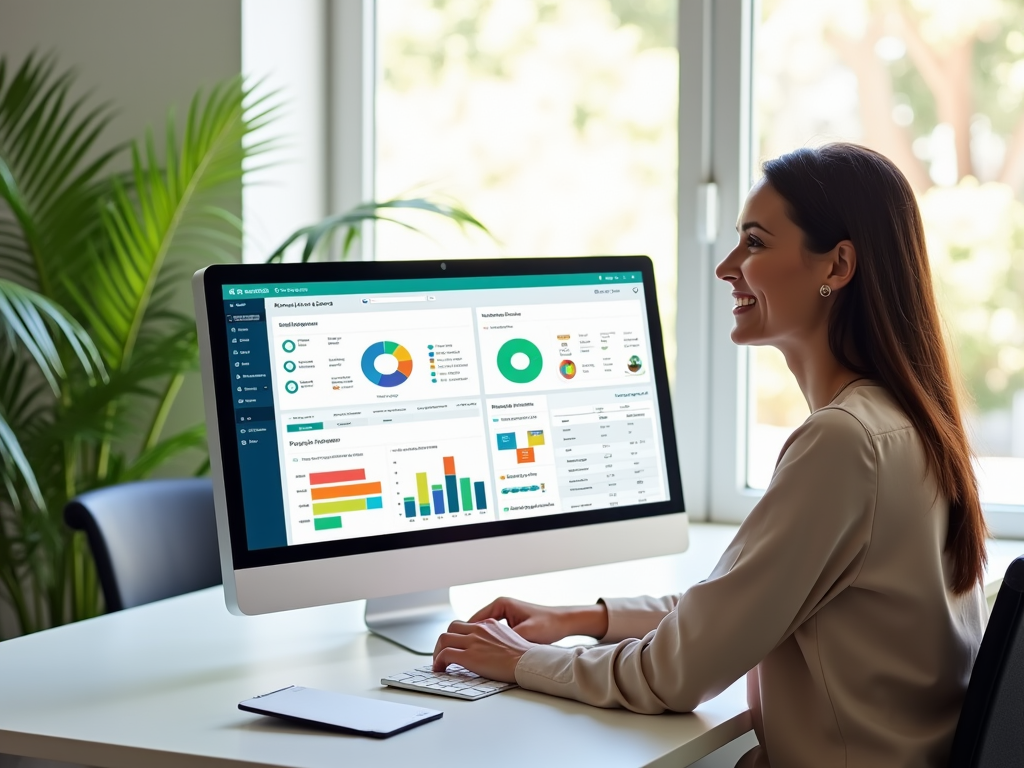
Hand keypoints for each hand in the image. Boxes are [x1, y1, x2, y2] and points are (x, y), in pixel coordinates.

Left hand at [432, 618, 534, 681]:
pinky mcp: (469, 656)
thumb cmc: (524, 656)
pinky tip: (440, 669)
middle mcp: (479, 629)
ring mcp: (473, 642)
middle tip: (442, 654)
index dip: (456, 636)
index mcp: (489, 624)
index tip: (454, 646)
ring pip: (443, 639)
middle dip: (444, 641)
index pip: (465, 624)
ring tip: (439, 663)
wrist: (528, 661)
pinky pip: (445, 655)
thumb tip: (489, 649)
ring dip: (437, 652)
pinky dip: (438, 662)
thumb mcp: (509, 638)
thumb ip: (495, 639)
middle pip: (451, 628)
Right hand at [469, 597, 608, 643]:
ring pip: (483, 632)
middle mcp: (500, 607)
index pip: (472, 621)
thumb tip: (490, 651)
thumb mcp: (525, 633)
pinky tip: (488, 657)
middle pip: (475, 626)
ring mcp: (505, 615)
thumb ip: (507, 641)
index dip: (464, 636)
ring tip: (472, 659)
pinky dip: (489, 644)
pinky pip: (493, 635)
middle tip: (461, 656)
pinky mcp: (510, 624)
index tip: (456, 649)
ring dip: (479, 643)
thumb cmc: (548, 624)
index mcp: (500, 604)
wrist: (565, 622)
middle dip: (469, 640)